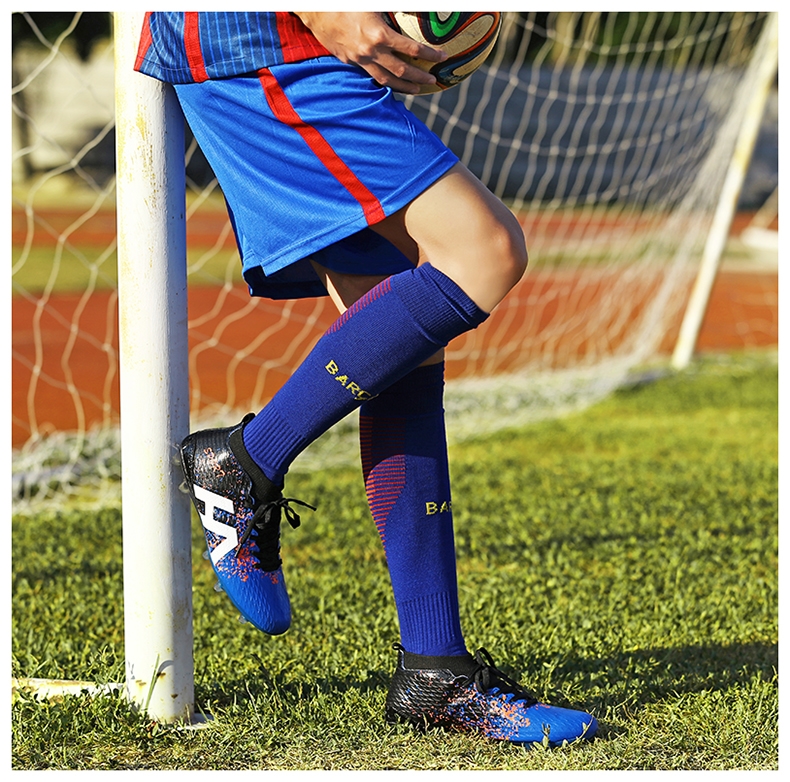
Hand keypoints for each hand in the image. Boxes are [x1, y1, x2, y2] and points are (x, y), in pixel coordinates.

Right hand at [294, 12, 446, 93]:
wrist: (314, 9)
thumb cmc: (346, 1)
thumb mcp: (373, 2)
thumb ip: (395, 7)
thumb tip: (420, 8)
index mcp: (379, 34)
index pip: (411, 48)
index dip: (429, 54)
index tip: (443, 57)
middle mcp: (370, 51)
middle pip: (401, 71)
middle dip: (420, 77)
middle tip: (433, 80)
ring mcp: (359, 59)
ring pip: (386, 79)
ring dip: (403, 86)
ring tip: (417, 89)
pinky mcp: (349, 61)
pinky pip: (371, 75)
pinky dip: (385, 80)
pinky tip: (393, 81)